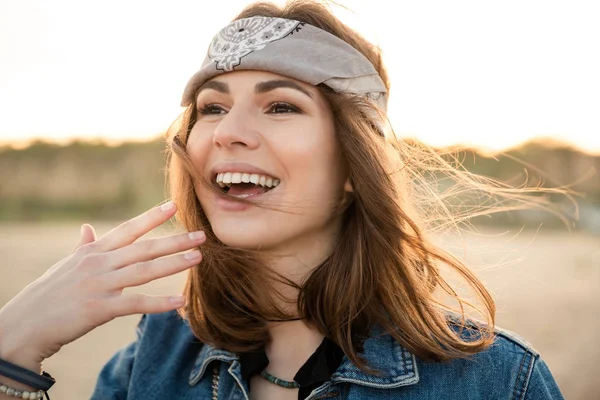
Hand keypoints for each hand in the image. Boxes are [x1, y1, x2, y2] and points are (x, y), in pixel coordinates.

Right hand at [0, 201, 204, 366]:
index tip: (174, 205)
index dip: (152, 217)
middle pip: (143, 248)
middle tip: (202, 235)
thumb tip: (88, 229)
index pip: (128, 229)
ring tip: (198, 258)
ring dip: (174, 264)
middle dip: (174, 240)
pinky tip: (180, 301)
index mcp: (93, 252)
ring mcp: (99, 285)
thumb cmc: (47, 295)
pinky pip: (135, 304)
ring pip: (144, 271)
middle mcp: (98, 264)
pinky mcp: (99, 309)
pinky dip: (159, 303)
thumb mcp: (66, 266)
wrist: (23, 324)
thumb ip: (83, 247)